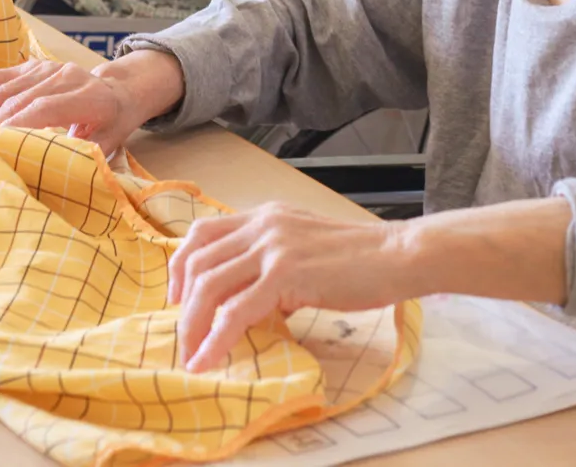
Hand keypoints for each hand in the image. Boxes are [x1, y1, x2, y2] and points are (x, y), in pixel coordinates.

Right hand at [0, 50, 184, 156]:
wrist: (118, 90)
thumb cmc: (112, 123)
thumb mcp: (111, 143)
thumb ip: (89, 156)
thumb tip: (62, 177)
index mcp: (86, 96)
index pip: (44, 109)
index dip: (18, 126)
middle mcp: (63, 76)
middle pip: (19, 100)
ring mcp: (43, 68)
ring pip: (2, 90)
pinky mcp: (27, 67)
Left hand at [167, 203, 410, 371]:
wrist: (396, 255)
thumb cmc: (360, 259)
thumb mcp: (304, 248)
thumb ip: (274, 265)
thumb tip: (255, 303)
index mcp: (264, 216)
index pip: (203, 232)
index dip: (181, 265)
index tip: (178, 297)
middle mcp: (261, 224)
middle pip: (198, 260)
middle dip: (181, 302)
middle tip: (183, 334)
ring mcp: (272, 247)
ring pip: (209, 284)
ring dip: (192, 324)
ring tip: (191, 353)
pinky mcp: (286, 273)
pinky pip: (236, 310)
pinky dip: (215, 338)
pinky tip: (209, 359)